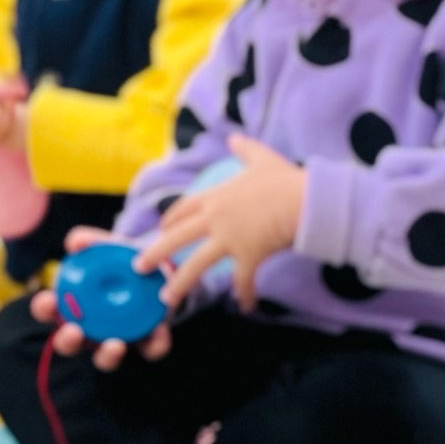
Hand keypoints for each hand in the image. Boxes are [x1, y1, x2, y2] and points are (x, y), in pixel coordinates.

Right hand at [30, 226, 170, 371]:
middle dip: (67, 340)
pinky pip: (150, 350)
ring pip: (105, 359)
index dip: (43, 308)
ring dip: (107, 355)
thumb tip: (76, 241)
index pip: (47, 310)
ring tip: (115, 345)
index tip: (49, 299)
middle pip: (68, 344)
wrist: (160, 272)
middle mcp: (89, 330)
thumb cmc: (123, 262)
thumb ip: (92, 242)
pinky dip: (155, 344)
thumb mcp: (109, 248)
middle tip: (73, 331)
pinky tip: (160, 333)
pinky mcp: (147, 345)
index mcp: (72, 306)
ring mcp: (116, 341)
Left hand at [137, 136, 306, 310]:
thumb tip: (234, 137)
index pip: (183, 209)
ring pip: (196, 264)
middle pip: (177, 238)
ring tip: (166, 299)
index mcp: (215, 197)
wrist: (305, 199)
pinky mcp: (248, 255)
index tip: (161, 229)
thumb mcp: (262, 159)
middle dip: (155, 253)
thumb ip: (245, 149)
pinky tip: (246, 305)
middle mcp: (216, 218)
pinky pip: (242, 279)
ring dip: (180, 283)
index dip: (170, 220)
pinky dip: (244, 294)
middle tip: (139, 267)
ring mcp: (230, 238)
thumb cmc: (285, 180)